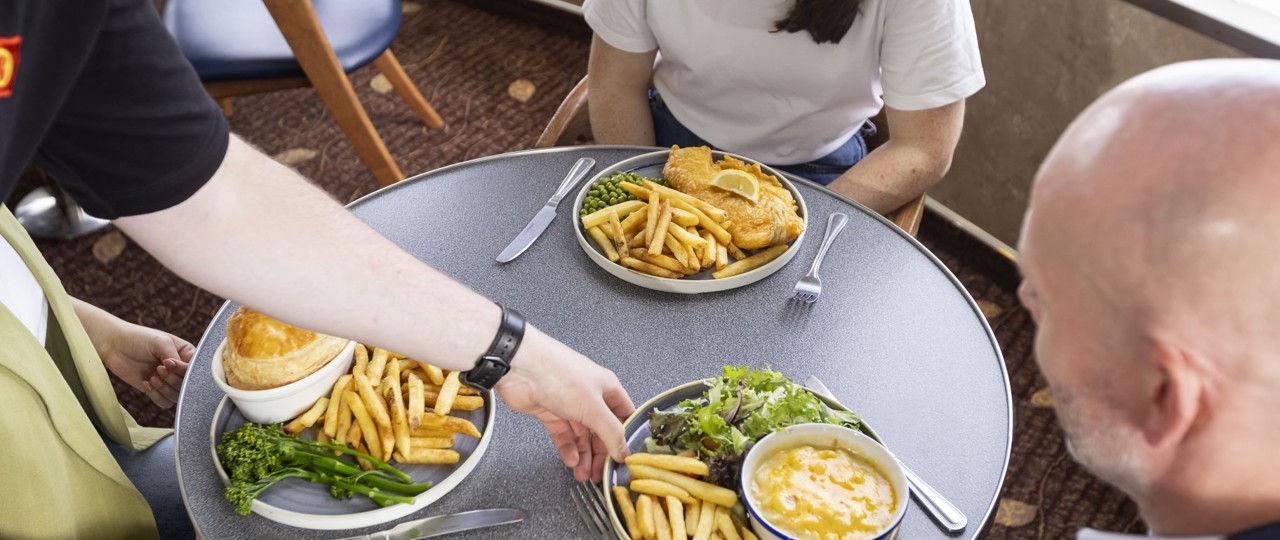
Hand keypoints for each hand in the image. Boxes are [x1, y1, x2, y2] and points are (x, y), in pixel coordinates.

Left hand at [73, 299, 193, 407]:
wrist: (113, 345)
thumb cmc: (138, 338)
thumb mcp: (160, 342)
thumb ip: (174, 357)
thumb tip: (184, 372)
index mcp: (186, 355)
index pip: (195, 370)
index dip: (183, 371)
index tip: (167, 363)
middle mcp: (180, 369)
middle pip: (187, 386)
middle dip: (172, 380)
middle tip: (158, 369)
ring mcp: (167, 380)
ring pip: (177, 396)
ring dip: (165, 389)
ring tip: (152, 378)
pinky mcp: (155, 389)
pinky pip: (164, 402)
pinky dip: (156, 396)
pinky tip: (146, 384)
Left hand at [495, 327, 633, 481]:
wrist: (520, 368)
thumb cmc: (559, 375)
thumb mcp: (593, 408)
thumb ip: (611, 433)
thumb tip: (624, 452)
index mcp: (607, 388)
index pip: (624, 416)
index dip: (626, 437)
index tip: (625, 459)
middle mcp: (590, 396)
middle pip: (602, 430)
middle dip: (601, 452)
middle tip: (601, 474)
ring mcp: (569, 404)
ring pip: (582, 435)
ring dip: (584, 455)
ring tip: (584, 474)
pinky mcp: (550, 411)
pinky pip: (563, 435)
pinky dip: (567, 449)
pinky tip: (571, 461)